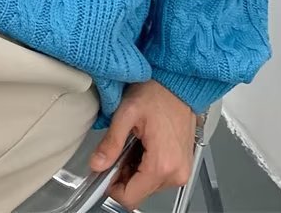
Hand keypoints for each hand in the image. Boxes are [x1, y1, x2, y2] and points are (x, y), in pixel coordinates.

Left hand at [87, 79, 195, 210]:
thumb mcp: (126, 113)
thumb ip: (110, 143)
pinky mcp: (183, 165)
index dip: (111, 186)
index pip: (130, 197)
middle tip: (119, 147)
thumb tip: (96, 164)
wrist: (177, 84)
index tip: (103, 169)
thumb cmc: (157, 93)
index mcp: (162, 164)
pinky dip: (146, 165)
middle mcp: (176, 173)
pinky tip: (144, 144)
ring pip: (148, 185)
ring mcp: (182, 171)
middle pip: (139, 192)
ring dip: (135, 169)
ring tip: (134, 142)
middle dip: (123, 174)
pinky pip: (159, 176)